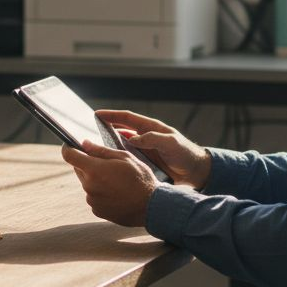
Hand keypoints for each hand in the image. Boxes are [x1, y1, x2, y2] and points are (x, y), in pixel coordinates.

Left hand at [61, 140, 157, 227]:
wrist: (151, 207)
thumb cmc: (140, 179)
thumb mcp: (124, 157)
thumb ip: (101, 150)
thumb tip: (84, 144)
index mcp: (94, 170)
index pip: (69, 156)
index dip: (68, 148)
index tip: (70, 145)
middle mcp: (89, 186)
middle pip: (79, 169)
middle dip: (88, 164)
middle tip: (108, 164)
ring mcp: (92, 200)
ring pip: (87, 183)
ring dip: (96, 179)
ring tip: (116, 181)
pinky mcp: (96, 210)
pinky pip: (94, 196)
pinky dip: (101, 192)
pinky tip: (117, 192)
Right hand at [96, 109, 211, 188]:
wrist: (196, 172)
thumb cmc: (186, 154)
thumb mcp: (171, 143)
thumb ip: (153, 139)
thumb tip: (132, 138)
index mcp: (151, 128)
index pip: (127, 118)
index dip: (112, 115)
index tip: (97, 114)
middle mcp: (145, 137)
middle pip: (121, 130)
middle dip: (106, 129)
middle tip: (90, 132)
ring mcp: (144, 150)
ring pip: (122, 145)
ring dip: (110, 146)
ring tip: (95, 150)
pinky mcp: (145, 162)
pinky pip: (128, 158)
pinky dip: (118, 159)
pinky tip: (110, 164)